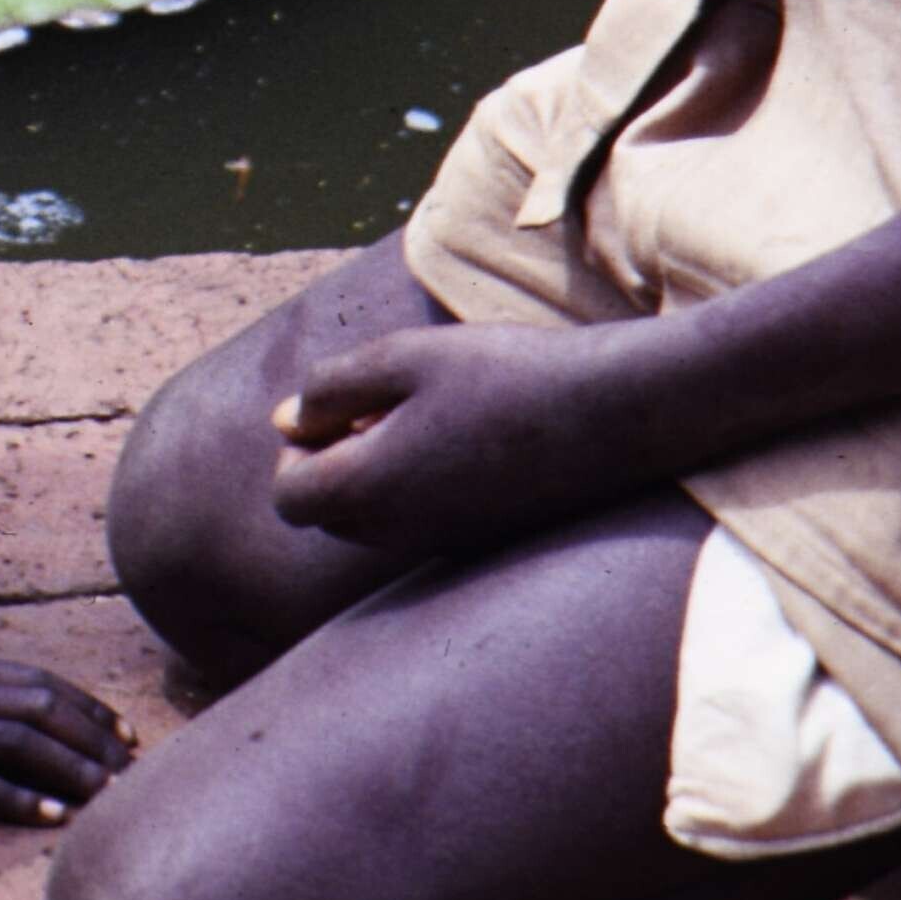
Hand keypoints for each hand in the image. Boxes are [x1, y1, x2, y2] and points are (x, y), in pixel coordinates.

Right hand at [0, 628, 129, 824]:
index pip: (40, 682)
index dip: (90, 707)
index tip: (125, 733)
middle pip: (44, 712)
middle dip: (96, 742)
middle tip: (135, 773)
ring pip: (21, 744)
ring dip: (73, 769)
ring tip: (112, 796)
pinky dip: (18, 797)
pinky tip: (53, 815)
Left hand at [265, 324, 640, 557]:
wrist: (615, 414)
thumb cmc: (504, 375)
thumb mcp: (403, 357)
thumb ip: (331, 388)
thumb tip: (285, 420)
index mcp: (369, 490)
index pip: (289, 496)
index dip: (297, 448)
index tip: (340, 405)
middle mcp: (400, 532)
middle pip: (329, 515)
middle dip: (335, 462)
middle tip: (382, 405)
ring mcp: (444, 542)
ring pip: (376, 521)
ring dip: (378, 473)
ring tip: (425, 416)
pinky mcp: (484, 537)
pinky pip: (423, 521)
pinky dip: (422, 485)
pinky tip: (465, 437)